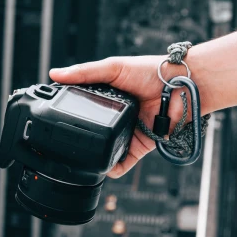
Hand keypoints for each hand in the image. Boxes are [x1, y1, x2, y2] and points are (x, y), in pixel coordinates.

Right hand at [49, 56, 191, 178]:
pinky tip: (104, 167)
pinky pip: (123, 162)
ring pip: (106, 148)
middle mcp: (115, 116)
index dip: (68, 112)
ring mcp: (126, 131)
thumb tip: (55, 74)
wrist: (184, 87)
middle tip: (66, 140)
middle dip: (81, 137)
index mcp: (107, 96)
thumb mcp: (113, 67)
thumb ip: (84, 73)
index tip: (53, 117)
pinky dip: (113, 168)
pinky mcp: (140, 145)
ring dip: (96, 154)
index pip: (82, 106)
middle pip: (92, 130)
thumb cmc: (153, 71)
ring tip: (82, 156)